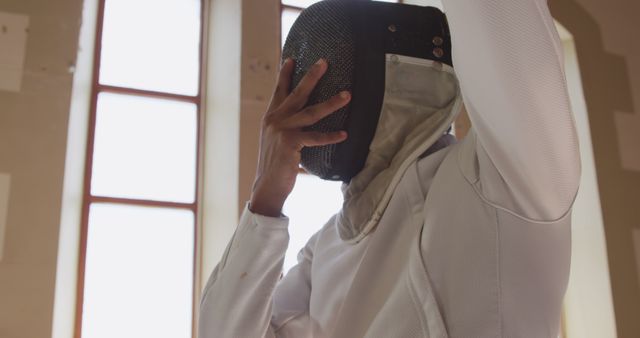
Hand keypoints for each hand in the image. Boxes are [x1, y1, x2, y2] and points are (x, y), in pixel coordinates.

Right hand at [249, 58, 350, 216]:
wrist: (266, 186)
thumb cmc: (275, 165)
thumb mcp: (275, 140)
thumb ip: (284, 127)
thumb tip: (299, 119)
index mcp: (271, 118)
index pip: (278, 91)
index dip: (284, 75)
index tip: (291, 58)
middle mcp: (275, 120)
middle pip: (297, 93)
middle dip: (312, 76)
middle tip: (324, 62)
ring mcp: (282, 130)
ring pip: (311, 112)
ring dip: (332, 102)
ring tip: (348, 95)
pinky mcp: (291, 143)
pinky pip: (315, 137)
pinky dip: (331, 136)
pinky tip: (344, 133)